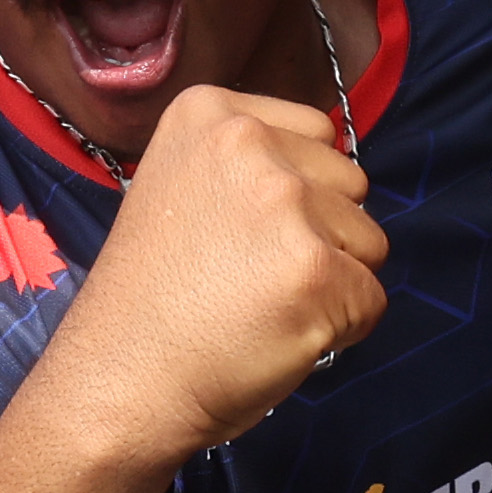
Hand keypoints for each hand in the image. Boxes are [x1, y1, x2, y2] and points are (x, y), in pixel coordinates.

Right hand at [23, 81, 387, 474]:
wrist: (120, 380)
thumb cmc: (151, 301)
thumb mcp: (180, 189)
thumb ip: (246, 168)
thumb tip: (325, 182)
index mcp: (209, 112)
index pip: (317, 133)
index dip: (296, 193)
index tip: (241, 233)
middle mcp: (248, 142)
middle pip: (350, 184)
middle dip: (320, 234)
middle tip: (249, 278)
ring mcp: (284, 204)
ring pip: (368, 241)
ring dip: (333, 282)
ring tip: (261, 307)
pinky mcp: (316, 269)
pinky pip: (371, 299)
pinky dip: (338, 330)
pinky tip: (277, 336)